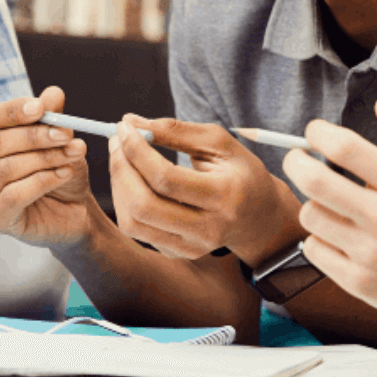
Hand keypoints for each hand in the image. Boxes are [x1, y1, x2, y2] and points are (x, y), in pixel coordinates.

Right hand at [0, 86, 90, 246]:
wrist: (71, 209)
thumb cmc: (55, 169)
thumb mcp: (56, 138)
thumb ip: (51, 116)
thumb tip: (53, 93)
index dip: (12, 111)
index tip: (41, 108)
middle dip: (35, 136)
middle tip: (67, 133)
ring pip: (7, 168)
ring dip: (46, 158)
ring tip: (72, 155)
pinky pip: (15, 194)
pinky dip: (44, 180)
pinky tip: (64, 174)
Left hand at [108, 114, 300, 261]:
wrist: (260, 217)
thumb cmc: (240, 171)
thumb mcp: (219, 142)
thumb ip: (176, 130)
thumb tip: (133, 122)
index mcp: (224, 196)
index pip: (166, 179)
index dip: (137, 151)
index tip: (124, 126)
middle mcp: (208, 229)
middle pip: (144, 205)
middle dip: (121, 168)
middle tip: (117, 140)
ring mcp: (192, 247)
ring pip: (134, 223)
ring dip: (118, 186)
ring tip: (121, 158)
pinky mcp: (179, 254)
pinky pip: (138, 231)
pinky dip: (126, 201)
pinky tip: (133, 180)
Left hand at [282, 99, 376, 333]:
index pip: (344, 148)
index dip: (318, 133)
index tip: (315, 132)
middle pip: (313, 180)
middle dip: (295, 160)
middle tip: (299, 156)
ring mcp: (370, 255)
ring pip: (310, 214)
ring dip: (312, 200)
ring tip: (331, 199)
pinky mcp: (359, 283)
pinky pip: (313, 249)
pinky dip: (319, 236)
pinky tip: (339, 231)